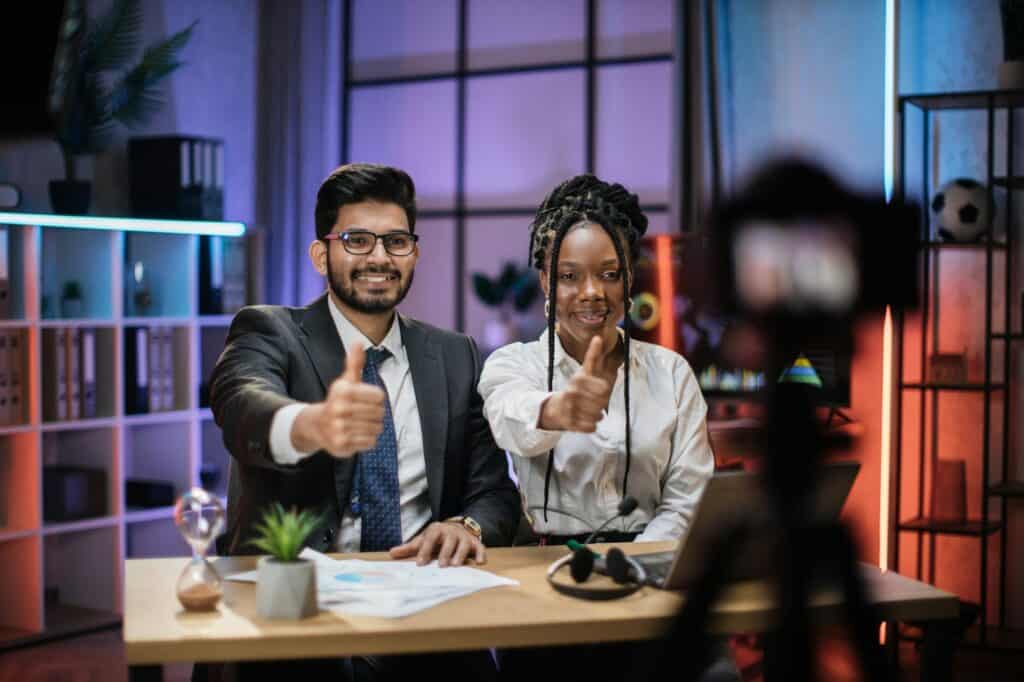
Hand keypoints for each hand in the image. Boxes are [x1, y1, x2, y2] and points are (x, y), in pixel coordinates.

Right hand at [291, 342, 386, 456]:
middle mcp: (339, 409)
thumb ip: (354, 363)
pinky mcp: (342, 445)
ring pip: (376, 429)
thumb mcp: (346, 381)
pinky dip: (367, 439)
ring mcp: (339, 428)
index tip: (367, 399)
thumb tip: (358, 342)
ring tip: (360, 423)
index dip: (377, 398)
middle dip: (375, 414)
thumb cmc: (338, 400)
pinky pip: (370, 442)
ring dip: (372, 427)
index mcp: (343, 391)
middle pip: (379, 413)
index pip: (379, 396)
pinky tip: (356, 434)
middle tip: (363, 413)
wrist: (317, 425)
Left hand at [388, 522, 485, 566]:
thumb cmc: (437, 538)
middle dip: (445, 552)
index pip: (430, 537)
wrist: (458, 527)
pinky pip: (481, 547)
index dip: (425, 549)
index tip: (420, 563)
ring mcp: (465, 537)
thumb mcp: (424, 540)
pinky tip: (479, 563)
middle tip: (441, 565)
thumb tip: (391, 553)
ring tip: (456, 566)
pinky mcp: (476, 543)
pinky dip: (481, 554)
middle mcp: (452, 532)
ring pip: (465, 543)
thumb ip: (409, 548)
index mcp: (437, 530)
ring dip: (461, 554)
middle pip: (449, 540)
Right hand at [538, 336, 610, 432]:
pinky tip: (587, 420)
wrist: (556, 407)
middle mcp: (572, 393)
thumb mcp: (584, 371)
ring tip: (592, 411)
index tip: (604, 389)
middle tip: (598, 402)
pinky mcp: (568, 423)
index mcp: (578, 380)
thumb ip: (593, 356)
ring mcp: (569, 408)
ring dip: (597, 415)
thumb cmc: (576, 388)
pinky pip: (589, 427)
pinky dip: (591, 426)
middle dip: (602, 403)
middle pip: (600, 402)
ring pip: (596, 416)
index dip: (603, 388)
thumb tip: (598, 337)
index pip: (600, 386)